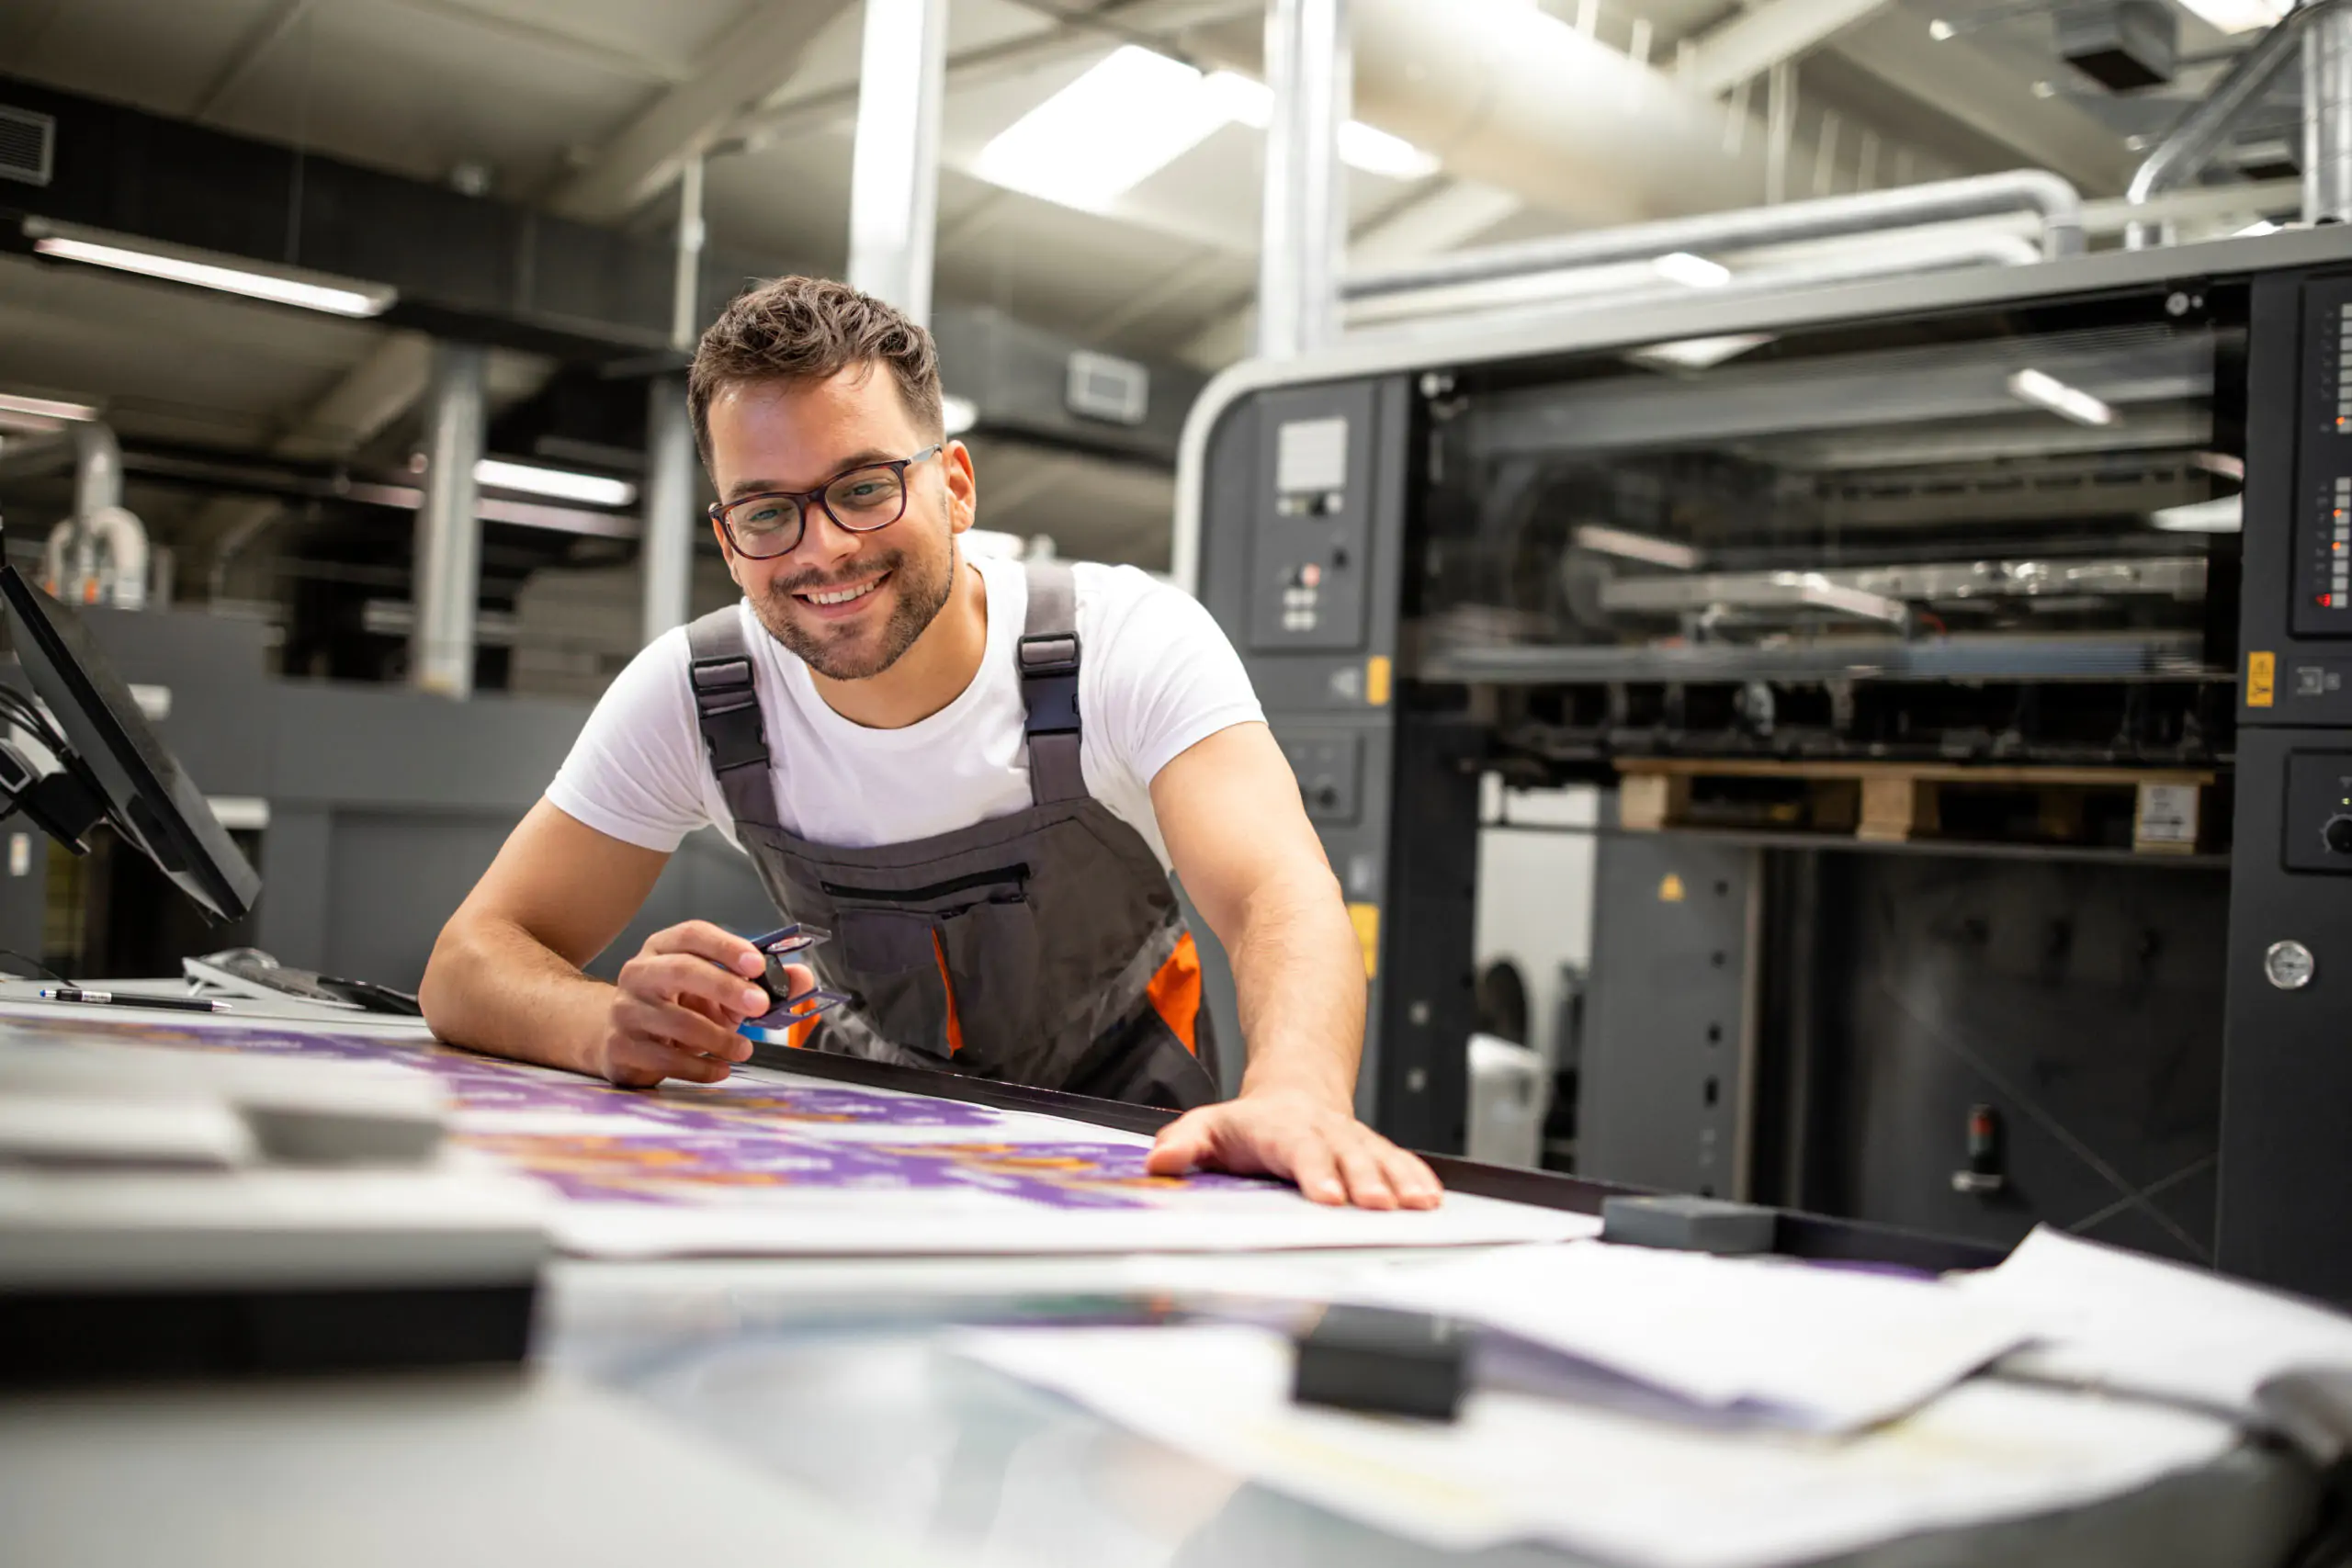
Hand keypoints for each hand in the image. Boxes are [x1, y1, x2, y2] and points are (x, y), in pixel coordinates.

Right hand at [594, 921, 811, 1087]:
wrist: (619, 1038)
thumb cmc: (678, 1008)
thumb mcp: (719, 991)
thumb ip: (760, 983)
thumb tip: (802, 978)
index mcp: (664, 948)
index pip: (693, 934)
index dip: (727, 946)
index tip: (757, 963)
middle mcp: (640, 973)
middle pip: (681, 970)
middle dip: (725, 987)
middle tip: (759, 1005)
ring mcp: (626, 1010)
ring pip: (676, 1021)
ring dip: (719, 1038)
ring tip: (744, 1049)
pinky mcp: (621, 1047)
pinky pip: (666, 1059)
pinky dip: (701, 1068)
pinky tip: (720, 1070)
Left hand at [1143, 1087, 1442, 1209]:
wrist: (1295, 1093)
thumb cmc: (1250, 1124)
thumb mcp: (1208, 1127)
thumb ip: (1183, 1144)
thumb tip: (1159, 1163)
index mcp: (1282, 1130)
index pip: (1299, 1150)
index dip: (1315, 1172)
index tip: (1327, 1195)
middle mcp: (1323, 1133)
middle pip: (1346, 1156)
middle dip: (1364, 1180)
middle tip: (1377, 1205)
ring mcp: (1351, 1141)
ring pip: (1378, 1157)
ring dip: (1398, 1181)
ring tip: (1416, 1204)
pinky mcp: (1372, 1150)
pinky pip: (1397, 1160)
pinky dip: (1415, 1177)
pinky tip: (1429, 1197)